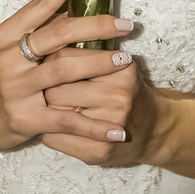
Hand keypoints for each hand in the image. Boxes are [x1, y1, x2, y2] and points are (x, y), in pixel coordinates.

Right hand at [0, 0, 133, 159]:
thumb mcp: (3, 48)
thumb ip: (34, 29)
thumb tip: (70, 5)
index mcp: (5, 35)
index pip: (38, 6)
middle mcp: (9, 58)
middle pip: (58, 35)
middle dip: (96, 26)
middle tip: (126, 24)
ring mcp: (16, 88)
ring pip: (64, 71)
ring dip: (99, 64)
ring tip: (126, 61)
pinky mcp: (24, 119)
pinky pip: (66, 121)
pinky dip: (94, 126)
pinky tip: (117, 129)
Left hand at [41, 49, 164, 168]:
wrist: (153, 129)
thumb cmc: (127, 93)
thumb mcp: (117, 66)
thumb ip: (89, 54)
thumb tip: (47, 42)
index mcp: (119, 70)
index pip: (66, 60)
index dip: (48, 63)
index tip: (43, 65)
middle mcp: (116, 97)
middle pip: (56, 89)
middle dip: (44, 89)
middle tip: (42, 88)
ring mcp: (107, 126)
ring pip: (53, 115)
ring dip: (44, 111)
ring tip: (45, 106)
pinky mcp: (97, 151)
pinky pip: (54, 139)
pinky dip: (47, 131)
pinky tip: (52, 125)